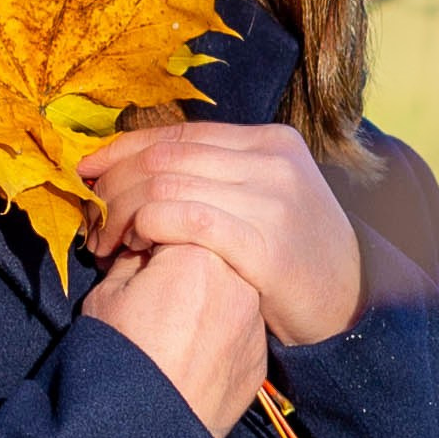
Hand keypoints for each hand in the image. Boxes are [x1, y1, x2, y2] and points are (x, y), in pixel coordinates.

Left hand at [78, 123, 363, 346]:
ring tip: (105, 239)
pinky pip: (186, 219)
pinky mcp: (264, 242)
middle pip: (166, 155)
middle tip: (88, 213)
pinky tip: (134, 246)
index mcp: (271, 141)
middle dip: (114, 182)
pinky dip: (148, 227)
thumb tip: (144, 169)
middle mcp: (272, 161)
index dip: (123, 147)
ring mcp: (272, 199)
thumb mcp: (268, 199)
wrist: (352, 304)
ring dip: (122, 211)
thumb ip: (220, 177)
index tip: (85, 167)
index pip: (179, 133)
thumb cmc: (295, 256)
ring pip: (167, 184)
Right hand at [81, 241, 268, 437]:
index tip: (129, 251)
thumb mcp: (107, 295)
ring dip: (205, 295)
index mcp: (195, 251)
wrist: (144, 429)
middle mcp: (237, 279)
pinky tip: (191, 351)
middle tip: (152, 288)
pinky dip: (218, 331)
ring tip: (172, 324)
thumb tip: (143, 252)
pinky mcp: (259, 354)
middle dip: (181, 262)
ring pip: (229, 290)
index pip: (174, 221)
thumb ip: (132, 261)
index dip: (146, 233)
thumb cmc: (118, 356)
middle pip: (208, 252)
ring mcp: (254, 319)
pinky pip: (239, 328)